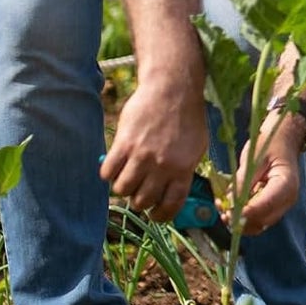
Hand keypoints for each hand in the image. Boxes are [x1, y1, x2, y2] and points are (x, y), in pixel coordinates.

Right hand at [101, 79, 208, 222]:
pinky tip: (115, 166)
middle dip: (140, 201)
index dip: (161, 215)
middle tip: (140, 191)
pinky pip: (107, 172)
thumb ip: (185, 171)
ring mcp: (141, 155)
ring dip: (123, 188)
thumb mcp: (197, 147)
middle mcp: (162, 166)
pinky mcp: (124, 143)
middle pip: (142, 201)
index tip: (156, 214)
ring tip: (127, 178)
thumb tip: (173, 195)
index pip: (170, 205)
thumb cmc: (188, 117)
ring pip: (122, 190)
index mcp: (183, 168)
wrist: (173, 89)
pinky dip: (108, 174)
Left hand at [227, 112, 305, 233]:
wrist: (283, 139)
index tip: (228, 212)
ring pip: (259, 224)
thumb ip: (244, 180)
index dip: (246, 212)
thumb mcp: (255, 157)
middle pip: (263, 220)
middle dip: (240, 220)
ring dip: (239, 221)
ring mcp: (281, 204)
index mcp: (286, 184)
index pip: (266, 205)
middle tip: (222, 211)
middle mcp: (287, 199)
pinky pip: (257, 218)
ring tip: (223, 209)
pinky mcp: (272, 205)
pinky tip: (229, 207)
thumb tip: (229, 202)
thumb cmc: (270, 143)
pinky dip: (243, 217)